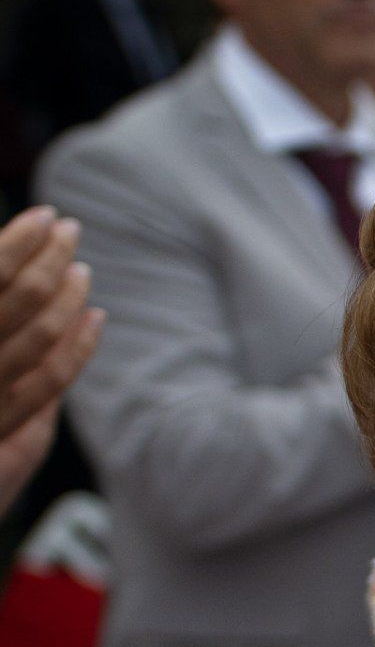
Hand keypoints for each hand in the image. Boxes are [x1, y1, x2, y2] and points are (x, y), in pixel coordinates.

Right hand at [0, 207, 103, 510]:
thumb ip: (7, 337)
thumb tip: (25, 284)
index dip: (16, 243)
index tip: (42, 217)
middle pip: (17, 297)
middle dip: (47, 257)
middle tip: (70, 228)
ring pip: (37, 333)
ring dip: (66, 296)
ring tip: (81, 267)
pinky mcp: (1, 429)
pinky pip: (48, 382)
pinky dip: (77, 347)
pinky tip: (93, 319)